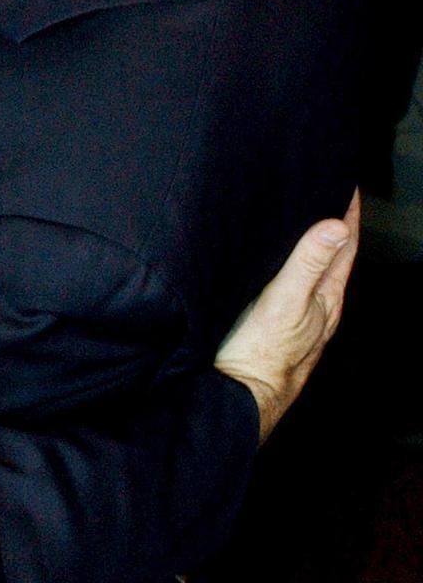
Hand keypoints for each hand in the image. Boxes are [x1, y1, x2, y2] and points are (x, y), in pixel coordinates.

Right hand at [215, 190, 359, 440]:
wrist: (235, 398)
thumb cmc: (260, 355)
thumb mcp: (284, 302)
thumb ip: (307, 263)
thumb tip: (335, 226)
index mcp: (325, 300)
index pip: (345, 247)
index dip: (348, 214)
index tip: (347, 184)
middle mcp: (316, 310)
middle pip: (331, 259)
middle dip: (331, 226)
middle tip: (325, 194)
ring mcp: (296, 321)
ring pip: (310, 276)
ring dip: (310, 247)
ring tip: (303, 222)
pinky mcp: (273, 328)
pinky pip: (288, 289)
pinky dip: (288, 268)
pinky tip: (273, 268)